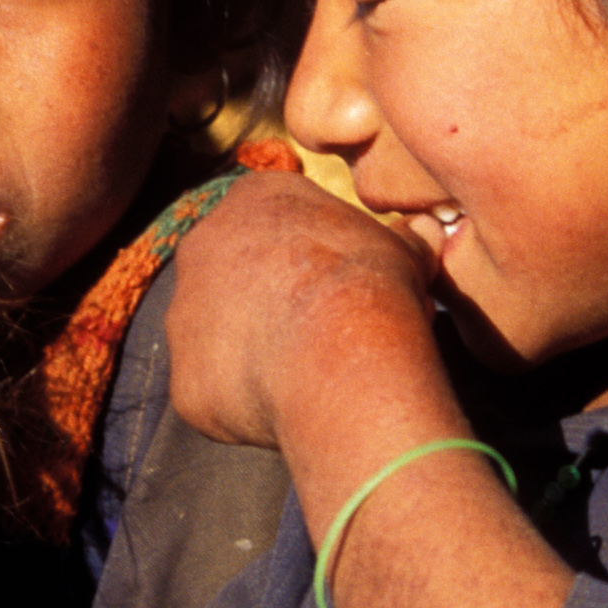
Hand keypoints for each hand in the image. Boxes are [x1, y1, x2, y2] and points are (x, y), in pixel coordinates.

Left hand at [166, 177, 436, 451]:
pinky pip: (217, 389)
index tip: (342, 278)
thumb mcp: (401, 250)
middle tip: (322, 328)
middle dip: (274, 298)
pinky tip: (286, 407)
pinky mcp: (185, 378)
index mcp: (253, 200)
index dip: (314, 251)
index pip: (277, 217)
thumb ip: (402, 239)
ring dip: (255, 349)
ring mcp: (184, 316)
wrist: (337, 355)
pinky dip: (246, 400)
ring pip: (219, 333)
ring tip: (307, 372)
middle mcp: (202, 248)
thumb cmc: (370, 287)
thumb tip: (423, 232)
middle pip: (237, 273)